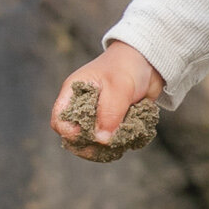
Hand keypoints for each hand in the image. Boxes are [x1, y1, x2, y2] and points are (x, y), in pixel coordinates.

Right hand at [50, 41, 164, 158]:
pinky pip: (110, 141)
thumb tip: (101, 140)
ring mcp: (98, 115)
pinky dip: (118, 143)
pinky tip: (129, 137)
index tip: (88, 135)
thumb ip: (109, 113)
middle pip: (74, 137)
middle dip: (88, 145)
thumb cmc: (127, 66)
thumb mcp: (119, 87)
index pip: (59, 120)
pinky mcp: (112, 122)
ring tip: (120, 141)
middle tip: (107, 145)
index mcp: (73, 93)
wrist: (149, 60)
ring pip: (93, 143)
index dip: (69, 132)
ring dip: (106, 148)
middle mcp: (82, 106)